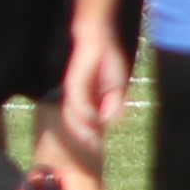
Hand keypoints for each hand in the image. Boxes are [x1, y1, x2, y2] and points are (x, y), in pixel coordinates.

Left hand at [63, 23, 132, 149]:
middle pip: (77, 121)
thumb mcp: (116, 90)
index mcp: (87, 99)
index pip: (86, 122)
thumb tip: (106, 124)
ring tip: (90, 141)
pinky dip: (85, 112)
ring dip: (82, 129)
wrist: (98, 40)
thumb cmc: (108, 63)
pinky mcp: (73, 82)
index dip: (92, 135)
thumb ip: (113, 108)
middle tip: (93, 148)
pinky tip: (93, 120)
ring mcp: (74, 90)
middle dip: (85, 136)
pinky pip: (77, 101)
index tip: (97, 148)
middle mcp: (77, 97)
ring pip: (74, 115)